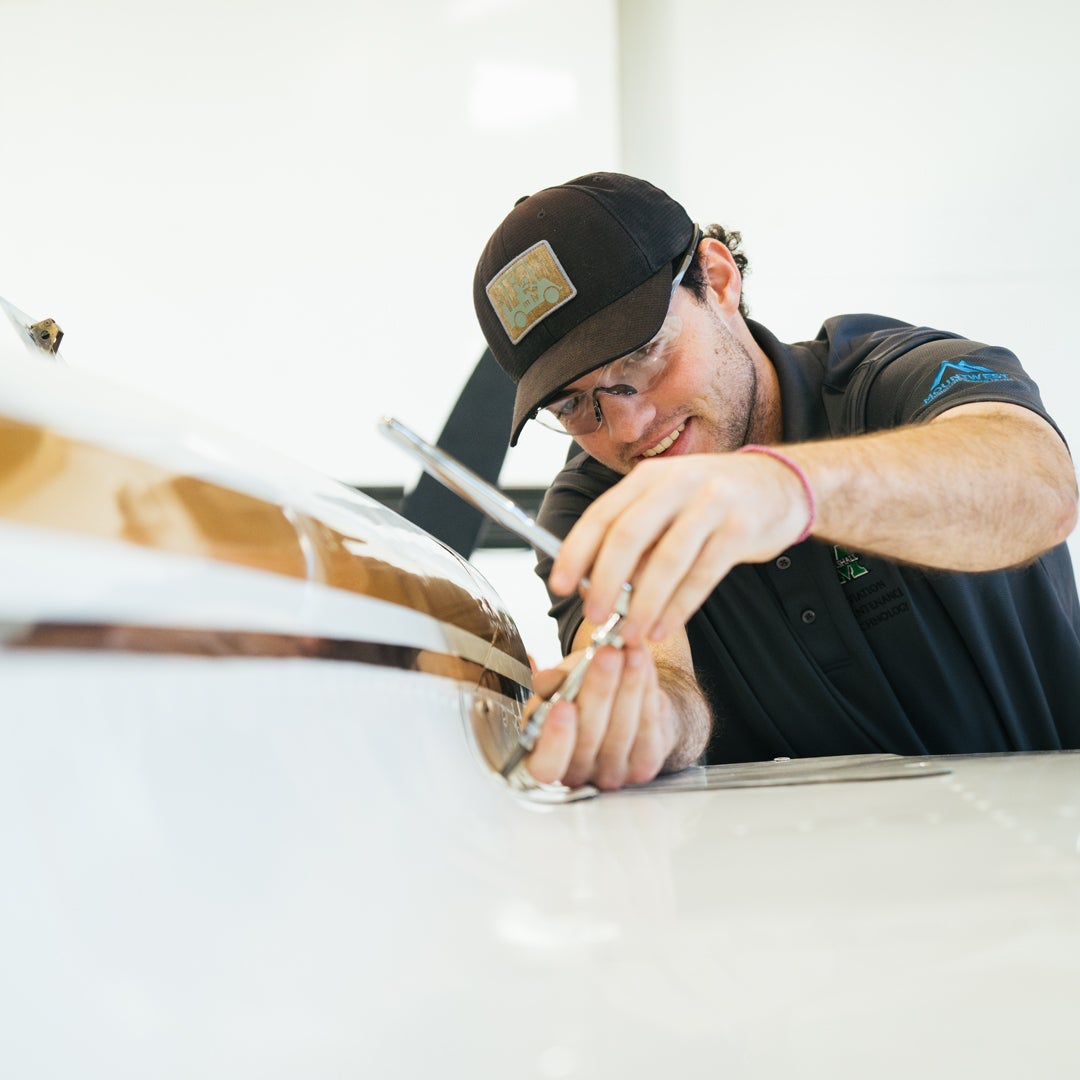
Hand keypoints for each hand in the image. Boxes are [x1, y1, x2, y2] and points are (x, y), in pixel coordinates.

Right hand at [524, 643, 676, 790]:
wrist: (620, 707)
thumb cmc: (581, 697)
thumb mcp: (559, 684)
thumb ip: (552, 682)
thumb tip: (547, 679)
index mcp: (544, 760)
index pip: (546, 765)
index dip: (554, 738)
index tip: (563, 704)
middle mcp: (577, 774)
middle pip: (589, 736)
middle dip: (600, 688)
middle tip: (607, 653)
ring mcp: (613, 773)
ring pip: (622, 728)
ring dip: (629, 683)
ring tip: (631, 650)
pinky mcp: (645, 764)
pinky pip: (647, 726)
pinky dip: (647, 689)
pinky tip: (644, 664)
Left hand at [549, 452, 812, 644]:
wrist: (779, 484)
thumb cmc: (712, 499)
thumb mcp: (669, 502)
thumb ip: (636, 536)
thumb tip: (595, 581)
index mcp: (649, 477)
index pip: (602, 515)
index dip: (576, 552)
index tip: (559, 585)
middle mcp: (677, 483)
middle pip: (629, 535)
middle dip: (606, 581)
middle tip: (593, 616)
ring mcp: (712, 504)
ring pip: (666, 560)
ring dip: (643, 603)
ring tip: (629, 633)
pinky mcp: (740, 530)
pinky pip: (702, 575)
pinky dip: (679, 607)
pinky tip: (663, 627)